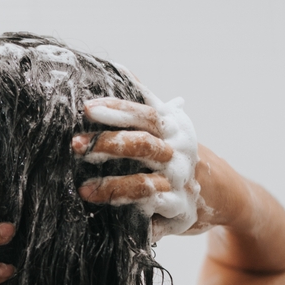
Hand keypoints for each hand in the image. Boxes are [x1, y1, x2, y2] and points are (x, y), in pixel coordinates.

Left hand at [74, 87, 206, 240]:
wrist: (209, 190)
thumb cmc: (172, 150)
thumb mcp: (165, 123)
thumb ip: (143, 99)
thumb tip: (119, 68)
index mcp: (174, 128)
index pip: (145, 115)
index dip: (117, 110)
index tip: (86, 108)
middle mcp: (178, 154)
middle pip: (143, 146)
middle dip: (108, 145)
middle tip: (75, 145)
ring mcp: (179, 184)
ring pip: (145, 184)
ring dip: (113, 186)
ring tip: (84, 189)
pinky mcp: (178, 212)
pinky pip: (153, 216)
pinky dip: (135, 216)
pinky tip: (113, 217)